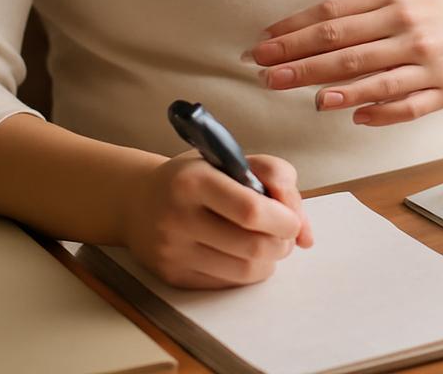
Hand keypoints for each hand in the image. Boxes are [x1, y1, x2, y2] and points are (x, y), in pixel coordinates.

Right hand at [121, 151, 312, 288]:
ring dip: (269, 261)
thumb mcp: (230, 159)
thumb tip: (306, 235)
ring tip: (267, 244)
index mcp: (194, 181)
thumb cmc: (195, 176)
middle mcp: (178, 217)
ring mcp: (173, 251)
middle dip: (282, 243)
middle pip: (253, 247)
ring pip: (245, 271)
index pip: (251, 210)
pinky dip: (247, 272)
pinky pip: (227, 283)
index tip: (293, 220)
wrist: (136, 200)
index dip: (285, 220)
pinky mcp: (173, 276)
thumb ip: (277, 178)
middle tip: (284, 234)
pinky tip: (243, 254)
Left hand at [245, 0, 442, 126]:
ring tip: (309, 100)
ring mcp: (428, 63)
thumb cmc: (433, 15)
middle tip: (264, 74)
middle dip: (301, 63)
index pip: (332, 18)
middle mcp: (409, 30)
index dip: (292, 32)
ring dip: (340, 90)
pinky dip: (382, 112)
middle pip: (346, 49)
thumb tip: (300, 36)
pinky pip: (410, 106)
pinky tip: (356, 116)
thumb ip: (354, 17)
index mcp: (392, 3)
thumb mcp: (397, 2)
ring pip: (377, 79)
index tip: (260, 46)